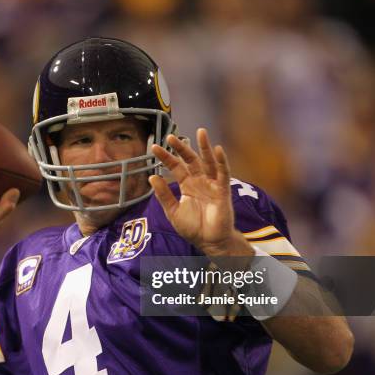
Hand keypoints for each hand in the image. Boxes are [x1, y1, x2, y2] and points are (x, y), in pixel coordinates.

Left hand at [149, 129, 250, 256]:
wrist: (209, 242)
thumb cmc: (193, 227)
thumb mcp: (173, 211)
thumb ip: (163, 195)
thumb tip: (151, 177)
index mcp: (187, 185)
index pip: (175, 167)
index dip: (166, 157)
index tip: (154, 148)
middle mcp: (199, 181)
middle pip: (190, 160)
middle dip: (182, 148)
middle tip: (171, 136)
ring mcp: (211, 184)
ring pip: (208, 162)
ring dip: (205, 147)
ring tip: (201, 132)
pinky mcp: (223, 190)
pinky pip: (223, 173)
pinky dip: (221, 161)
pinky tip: (217, 149)